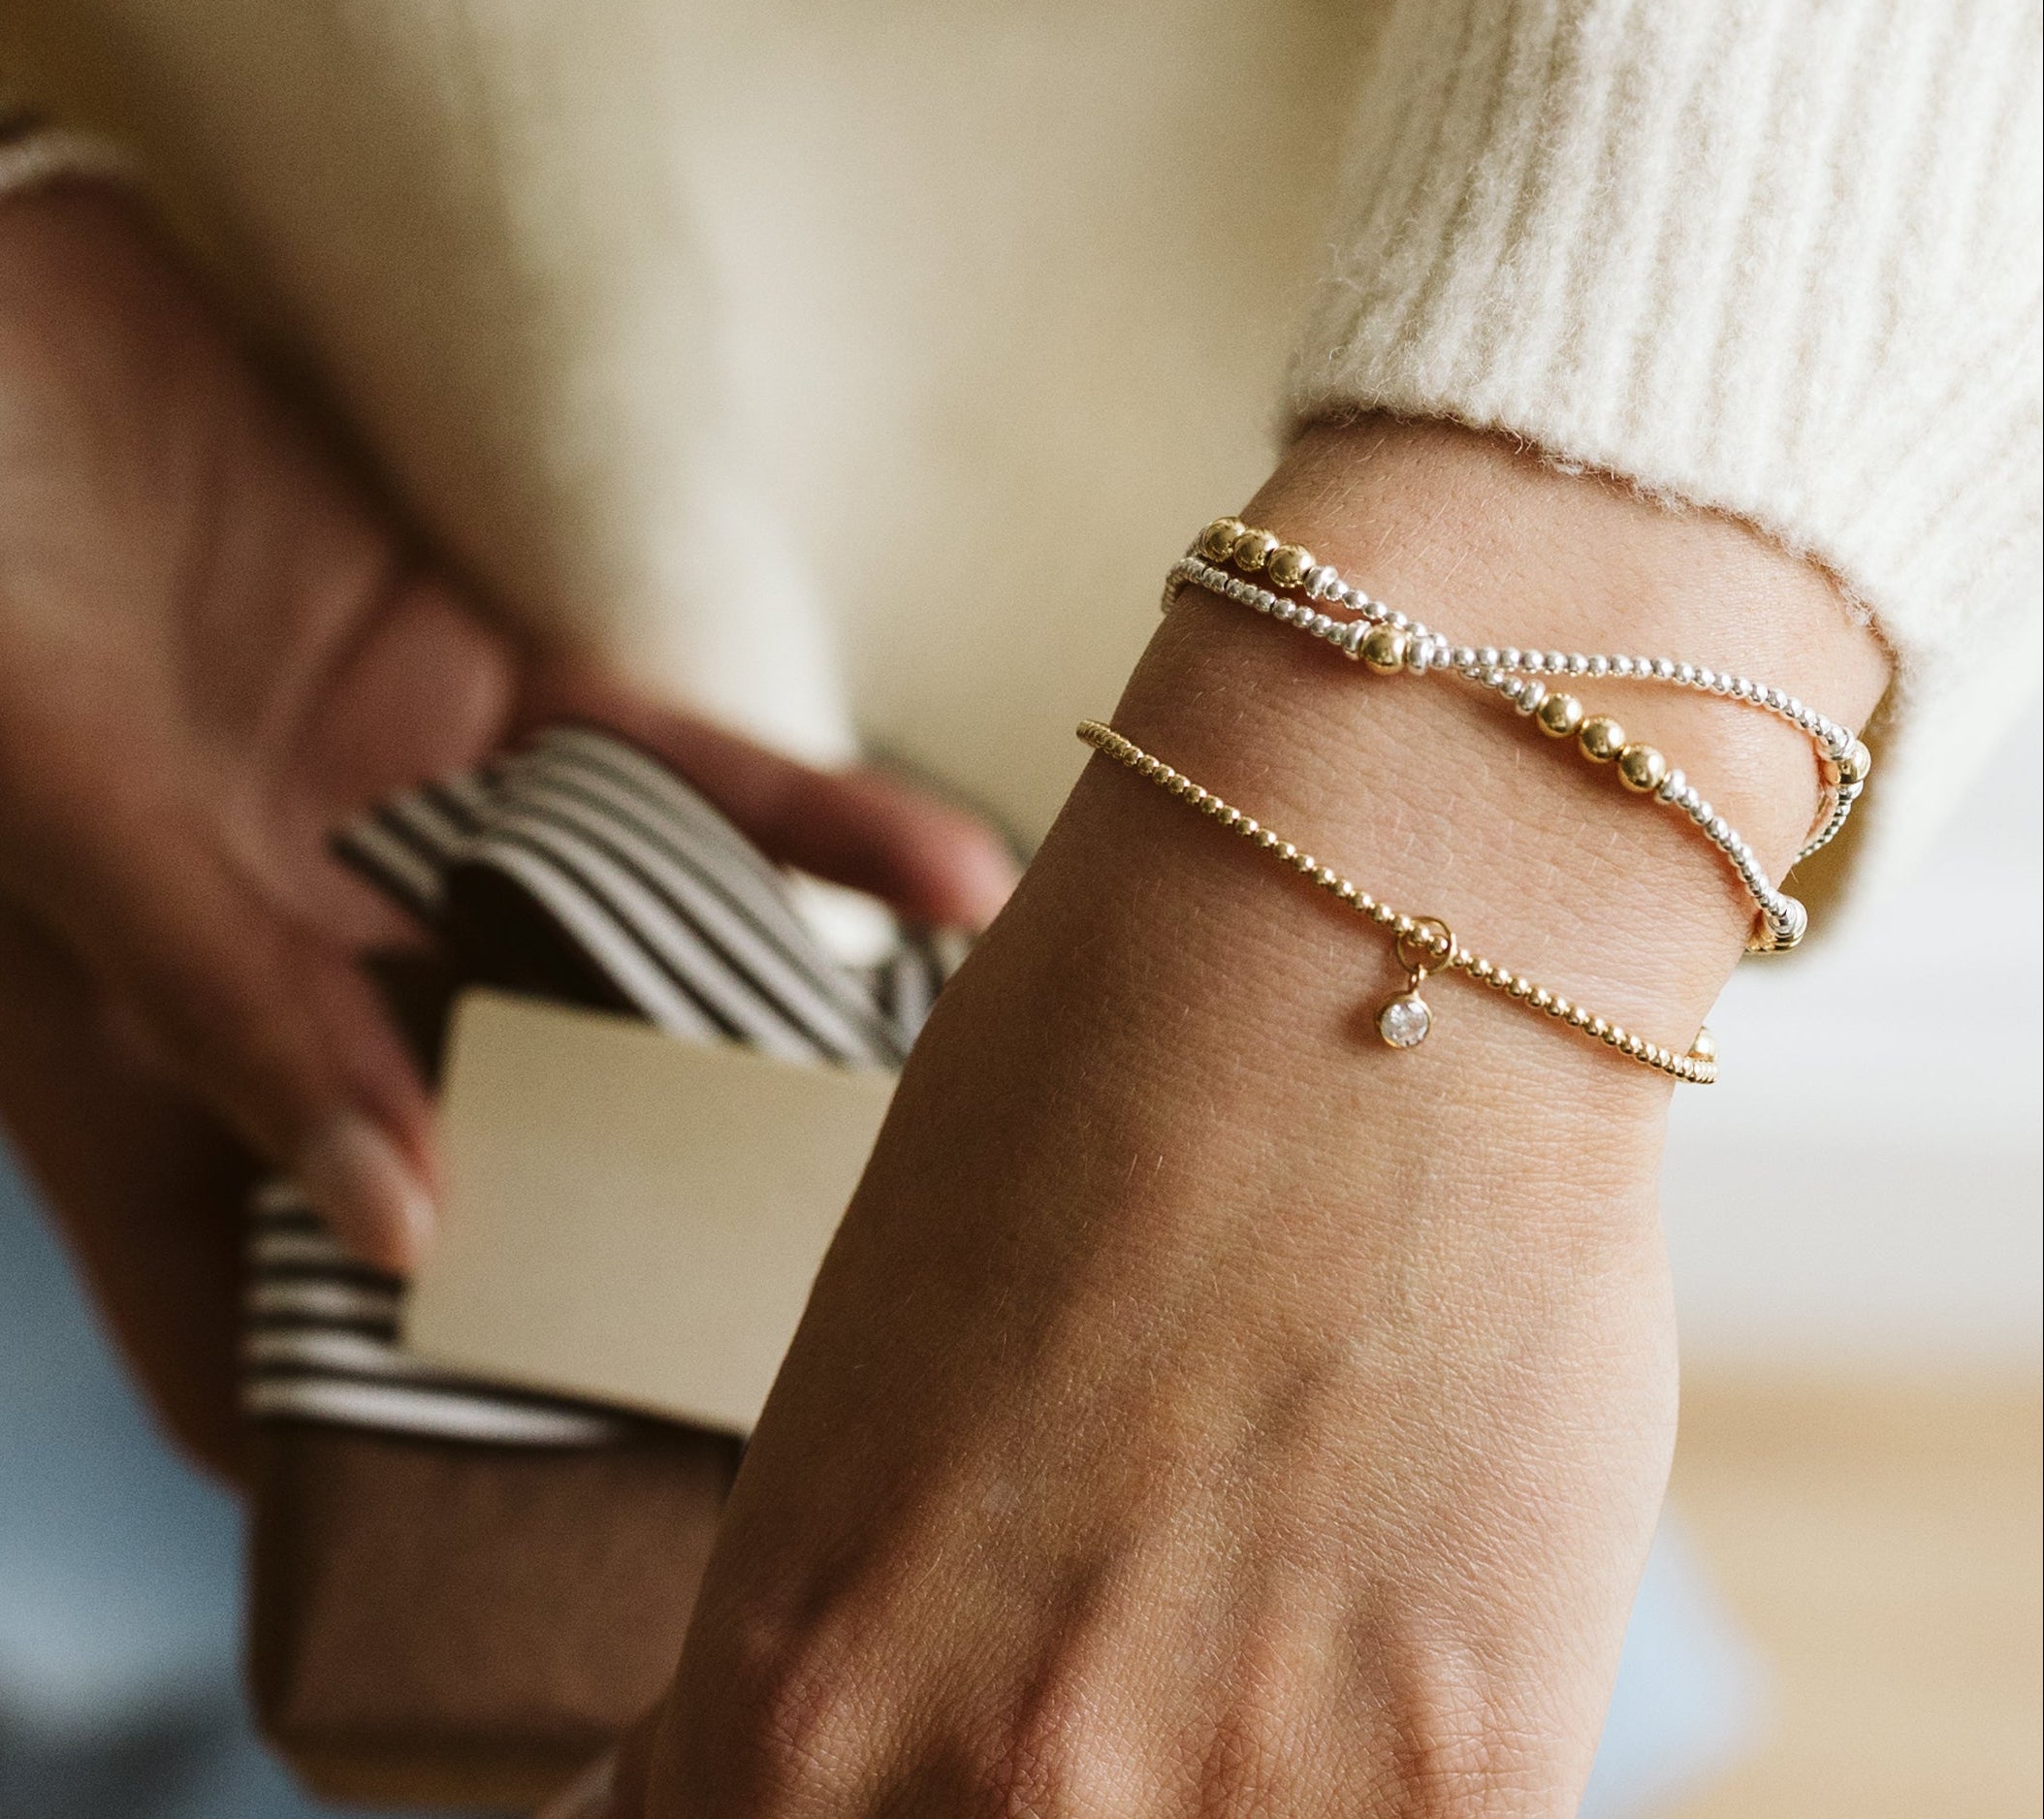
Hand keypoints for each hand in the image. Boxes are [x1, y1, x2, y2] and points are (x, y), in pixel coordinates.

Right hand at [0, 187, 1015, 1472]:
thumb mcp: (64, 789)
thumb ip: (218, 992)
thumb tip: (394, 1217)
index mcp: (150, 1021)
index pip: (289, 1258)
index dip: (403, 1378)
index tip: (580, 1451)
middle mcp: (302, 941)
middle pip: (506, 1119)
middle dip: (659, 1200)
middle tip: (829, 1288)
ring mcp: (413, 817)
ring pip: (625, 950)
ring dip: (780, 1012)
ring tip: (937, 1097)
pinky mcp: (495, 685)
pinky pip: (675, 771)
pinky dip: (805, 822)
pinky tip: (948, 878)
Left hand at [567, 422, 1884, 1815]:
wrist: (1369, 956)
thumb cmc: (1089, 1102)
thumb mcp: (881, 1393)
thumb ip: (860, 1630)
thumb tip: (812, 1758)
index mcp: (800, 1686)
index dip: (789, 1816)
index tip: (830, 1769)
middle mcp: (1006, 1792)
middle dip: (994, 1788)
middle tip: (1060, 1646)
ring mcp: (1249, 1810)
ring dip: (1190, 1781)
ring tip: (1216, 1603)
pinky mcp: (1472, 1779)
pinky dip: (1343, 1765)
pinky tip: (1345, 1619)